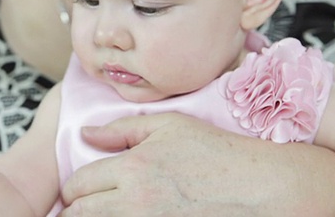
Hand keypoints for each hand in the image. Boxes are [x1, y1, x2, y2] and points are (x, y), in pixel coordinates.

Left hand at [58, 113, 334, 216]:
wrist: (261, 188)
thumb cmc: (218, 152)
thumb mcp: (169, 126)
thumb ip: (121, 129)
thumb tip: (86, 133)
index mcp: (132, 168)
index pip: (79, 184)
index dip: (72, 189)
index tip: (76, 191)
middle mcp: (135, 202)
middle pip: (81, 213)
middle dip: (75, 211)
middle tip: (80, 208)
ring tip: (100, 214)